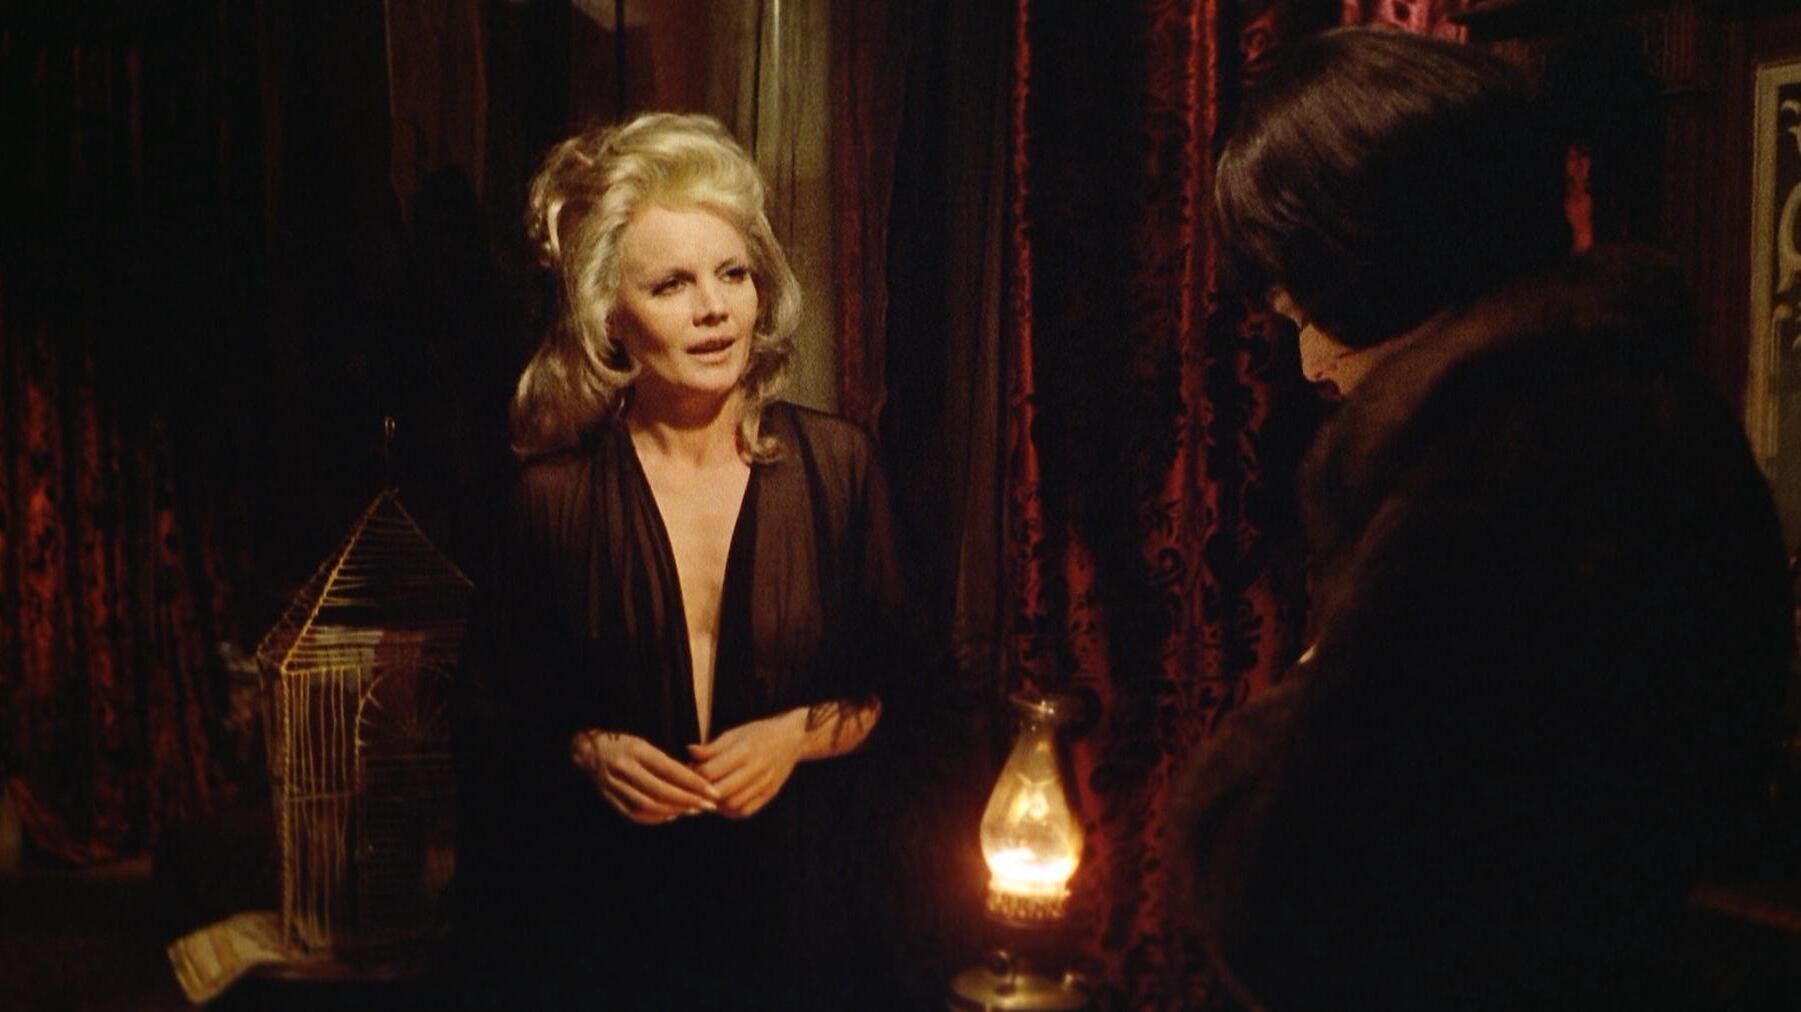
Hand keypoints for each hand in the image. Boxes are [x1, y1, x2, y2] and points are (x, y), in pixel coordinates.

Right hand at [571, 729, 718, 824]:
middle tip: (708, 805)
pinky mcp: (610, 799)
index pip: (670, 770)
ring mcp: (615, 785)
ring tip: (693, 810)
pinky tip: (671, 815)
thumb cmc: (625, 745)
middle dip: (688, 800)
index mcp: (636, 749)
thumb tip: (696, 780)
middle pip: (661, 791)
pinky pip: (636, 814)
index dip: (694, 783)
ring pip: (649, 805)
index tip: (712, 792)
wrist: (589, 751)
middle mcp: (624, 768)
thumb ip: (667, 762)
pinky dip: (656, 818)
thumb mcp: (645, 743)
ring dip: (674, 810)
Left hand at [687, 710, 808, 818]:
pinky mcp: (769, 794)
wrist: (792, 739)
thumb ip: (712, 748)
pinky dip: (730, 810)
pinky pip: (745, 811)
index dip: (695, 774)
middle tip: (695, 787)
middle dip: (702, 792)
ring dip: (715, 803)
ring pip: (732, 804)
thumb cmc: (757, 734)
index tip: (690, 770)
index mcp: (744, 750)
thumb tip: (689, 752)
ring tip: (708, 794)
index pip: (710, 771)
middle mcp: (756, 768)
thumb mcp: (734, 734)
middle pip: (720, 791)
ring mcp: (765, 783)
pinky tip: (723, 801)